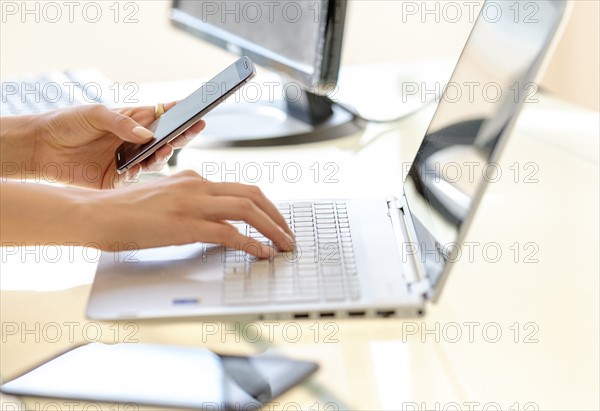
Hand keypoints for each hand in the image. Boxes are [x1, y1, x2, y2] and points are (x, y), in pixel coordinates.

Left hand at [32, 103, 203, 188]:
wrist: (41, 149)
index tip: (197, 109)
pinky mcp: (118, 180)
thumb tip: (147, 135)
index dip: (180, 113)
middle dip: (183, 134)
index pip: (162, 116)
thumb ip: (122, 123)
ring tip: (166, 146)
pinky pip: (137, 178)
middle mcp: (135, 142)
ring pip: (156, 160)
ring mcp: (129, 161)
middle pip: (167, 139)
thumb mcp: (94, 114)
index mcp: (132, 121)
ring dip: (163, 154)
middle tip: (197, 127)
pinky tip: (143, 164)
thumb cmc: (67, 124)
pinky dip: (142, 171)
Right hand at [90, 170, 294, 257]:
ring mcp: (191, 204)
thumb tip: (210, 215)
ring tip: (284, 246)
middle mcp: (197, 186)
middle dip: (277, 217)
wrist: (95, 213)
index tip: (276, 222)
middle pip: (253, 195)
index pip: (241, 189)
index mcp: (193, 179)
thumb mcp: (163, 196)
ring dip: (272, 229)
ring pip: (247, 210)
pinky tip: (261, 254)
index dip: (265, 206)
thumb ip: (188, 200)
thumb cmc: (124, 211)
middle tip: (289, 235)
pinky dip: (251, 244)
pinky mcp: (184, 225)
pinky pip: (229, 233)